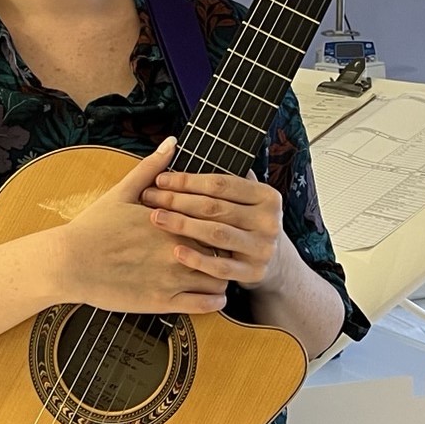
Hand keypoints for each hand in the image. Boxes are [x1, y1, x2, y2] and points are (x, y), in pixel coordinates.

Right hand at [52, 139, 230, 314]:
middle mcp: (178, 247)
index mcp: (173, 218)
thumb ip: (152, 167)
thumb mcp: (123, 191)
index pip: (218, 219)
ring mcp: (172, 276)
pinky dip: (214, 300)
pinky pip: (206, 304)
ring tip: (218, 272)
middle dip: (228, 249)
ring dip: (223, 275)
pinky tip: (210, 294)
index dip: (224, 222)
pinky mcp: (163, 302)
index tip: (222, 224)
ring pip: (221, 278)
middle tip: (225, 249)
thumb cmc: (94, 227)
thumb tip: (172, 141)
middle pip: (224, 249)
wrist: (70, 262)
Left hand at [141, 167, 286, 290]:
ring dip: (182, 225)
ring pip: (216, 234)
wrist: (275, 261)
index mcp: (267, 196)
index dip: (187, 180)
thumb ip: (224, 179)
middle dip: (177, 201)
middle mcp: (269, 221)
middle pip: (215, 207)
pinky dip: (197, 259)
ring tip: (156, 218)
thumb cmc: (246, 221)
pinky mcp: (253, 274)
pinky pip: (220, 267)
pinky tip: (176, 251)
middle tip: (149, 197)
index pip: (221, 184)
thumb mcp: (246, 198)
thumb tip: (177, 150)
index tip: (160, 179)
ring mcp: (262, 249)